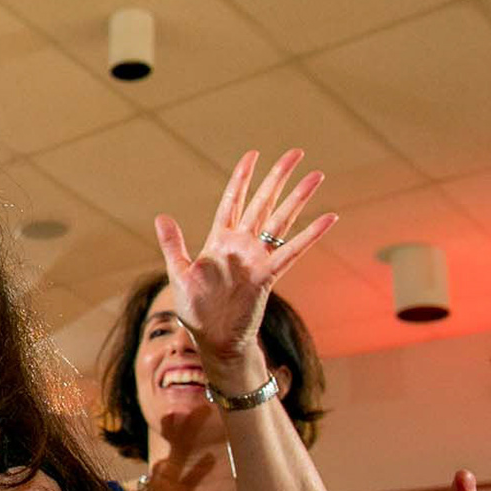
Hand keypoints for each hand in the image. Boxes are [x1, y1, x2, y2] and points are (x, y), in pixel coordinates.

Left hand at [153, 149, 336, 375]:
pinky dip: (310, 235)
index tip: (253, 154)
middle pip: (262, 202)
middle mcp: (241, 245)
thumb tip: (162, 217)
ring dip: (298, 198)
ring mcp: (256, 258)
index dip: (241, 178)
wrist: (212, 337)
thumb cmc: (195, 307)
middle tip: (296, 152)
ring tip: (316, 175)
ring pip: (280, 220)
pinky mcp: (268, 275)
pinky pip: (291, 251)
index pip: (232, 201)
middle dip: (277, 178)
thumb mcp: (179, 273)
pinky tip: (329, 218)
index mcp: (218, 240)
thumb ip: (173, 244)